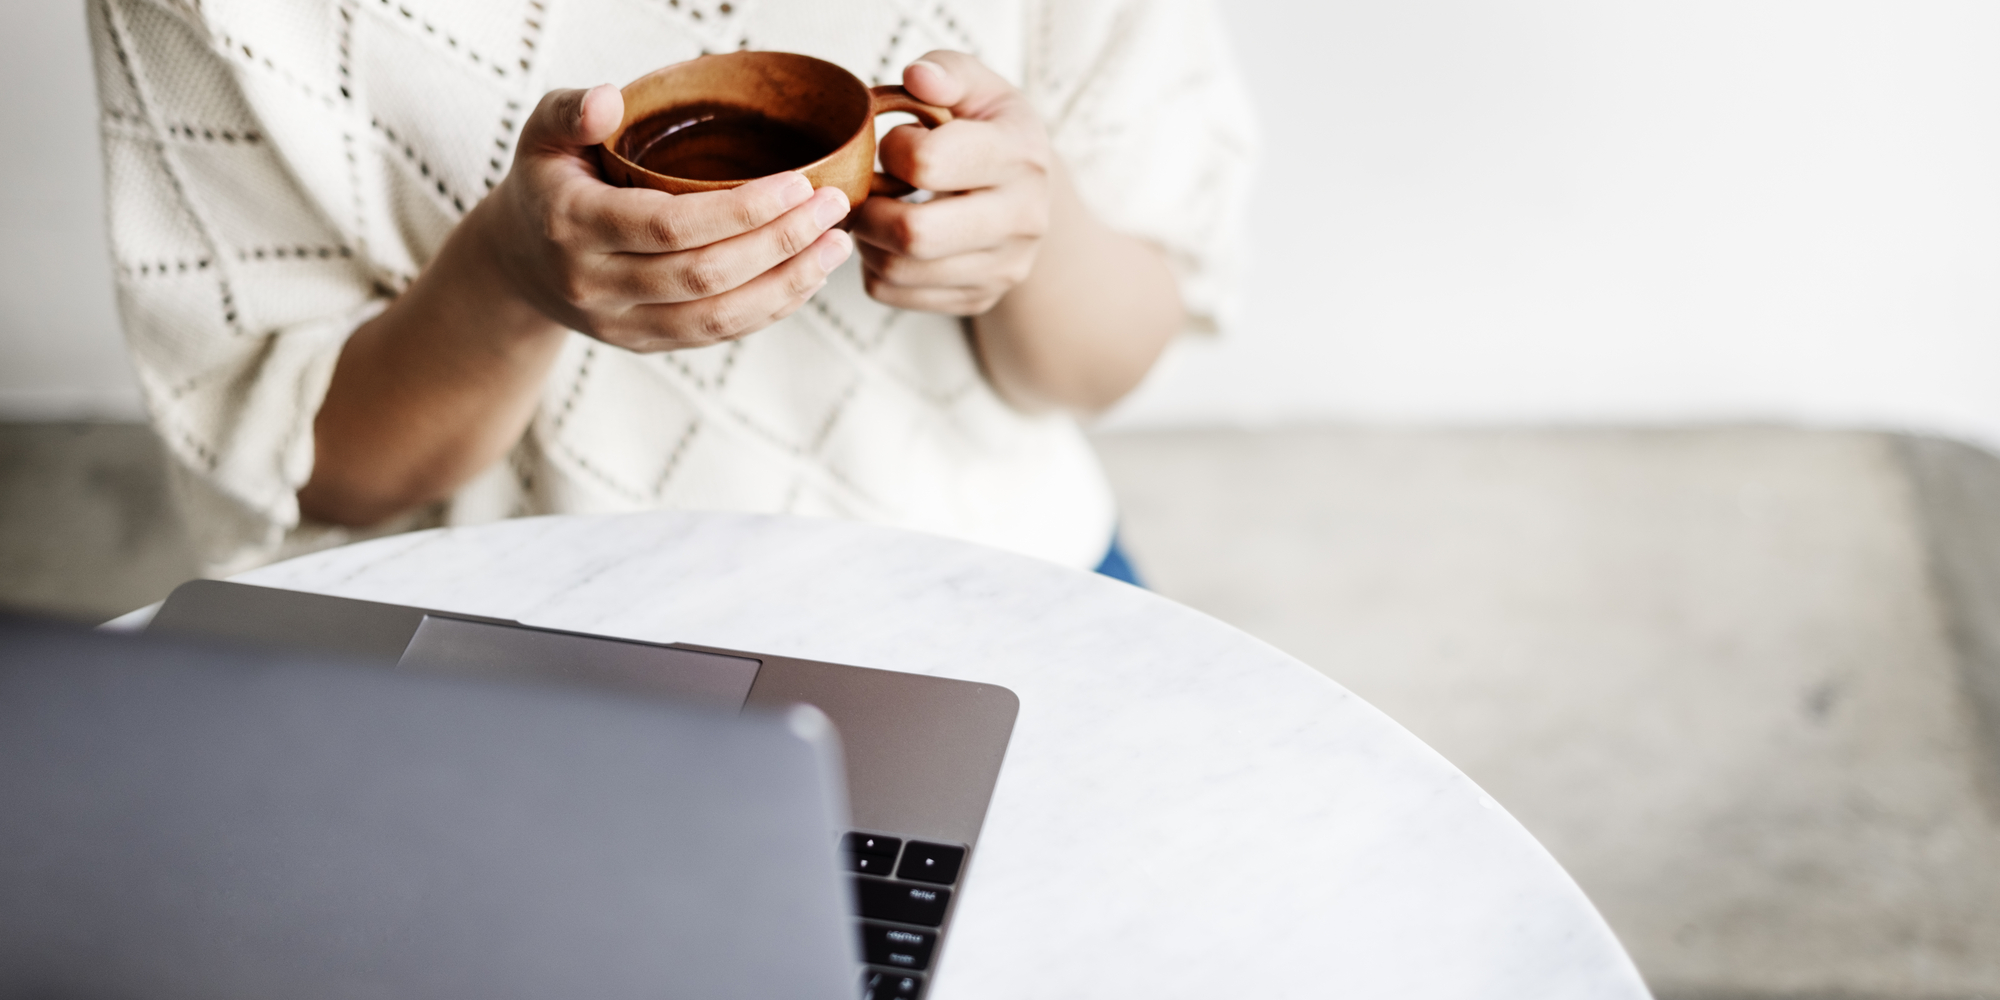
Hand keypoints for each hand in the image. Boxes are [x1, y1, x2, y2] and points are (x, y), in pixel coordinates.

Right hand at [474, 84, 855, 350]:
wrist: (518, 264)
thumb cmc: (547, 183)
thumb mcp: (541, 134)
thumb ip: (572, 110)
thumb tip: (612, 99)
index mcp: (572, 225)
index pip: (669, 226)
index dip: (741, 210)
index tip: (800, 183)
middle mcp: (594, 285)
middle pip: (704, 276)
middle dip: (780, 242)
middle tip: (834, 207)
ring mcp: (621, 324)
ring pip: (717, 317)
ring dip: (787, 284)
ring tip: (837, 247)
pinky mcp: (646, 344)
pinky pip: (716, 335)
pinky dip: (769, 310)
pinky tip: (807, 277)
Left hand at [852, 52, 1051, 315]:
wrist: (1030, 196)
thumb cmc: (991, 133)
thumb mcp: (979, 89)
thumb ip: (947, 72)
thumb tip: (916, 77)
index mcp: (1019, 155)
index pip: (927, 163)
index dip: (893, 148)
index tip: (899, 142)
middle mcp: (1022, 219)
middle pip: (913, 234)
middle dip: (869, 210)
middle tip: (866, 190)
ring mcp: (1004, 268)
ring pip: (897, 270)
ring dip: (866, 239)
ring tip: (875, 212)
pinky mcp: (979, 299)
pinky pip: (893, 294)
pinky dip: (874, 268)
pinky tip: (888, 241)